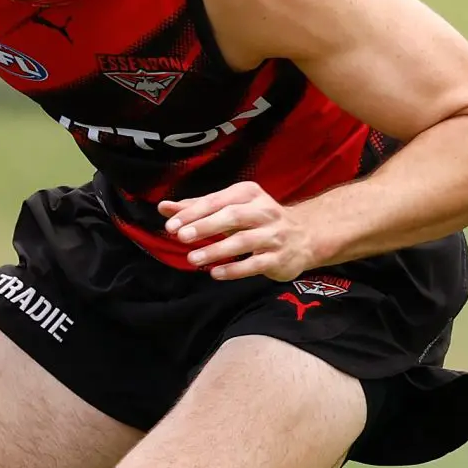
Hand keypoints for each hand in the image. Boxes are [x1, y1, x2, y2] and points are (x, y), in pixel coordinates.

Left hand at [160, 182, 325, 281]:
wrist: (304, 237)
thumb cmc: (258, 221)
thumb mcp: (231, 208)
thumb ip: (197, 209)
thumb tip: (163, 208)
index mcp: (249, 194)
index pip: (218, 201)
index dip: (194, 213)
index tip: (172, 226)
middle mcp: (264, 211)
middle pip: (233, 216)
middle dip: (206, 226)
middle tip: (182, 237)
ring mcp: (274, 235)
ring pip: (244, 241)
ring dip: (217, 250)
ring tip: (193, 259)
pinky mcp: (279, 258)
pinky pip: (255, 264)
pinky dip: (234, 269)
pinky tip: (216, 273)